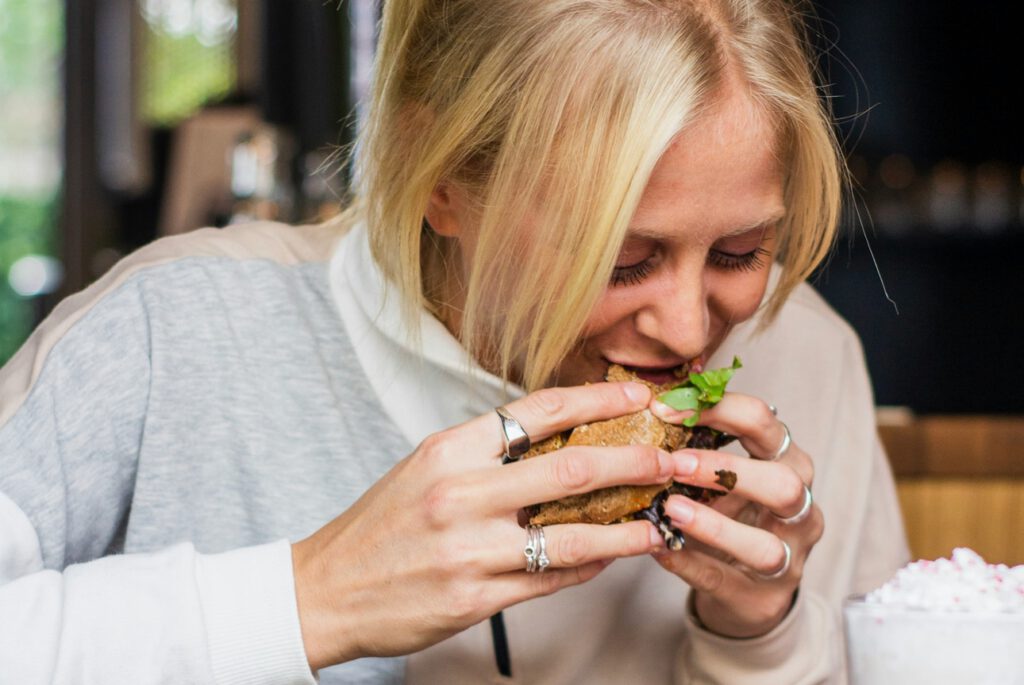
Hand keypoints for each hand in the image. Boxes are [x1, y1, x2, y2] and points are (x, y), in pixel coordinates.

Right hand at [292, 381, 697, 670]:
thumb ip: (486, 454)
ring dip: (628, 528)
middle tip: (672, 459)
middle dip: (635, 462)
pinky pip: (550, 579)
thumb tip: (558, 441)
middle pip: (572, 468)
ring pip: (573, 534)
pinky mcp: (474, 599)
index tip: (639, 400)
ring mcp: (469, 549)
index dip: (598, 401)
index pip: (538, 411)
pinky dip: (588, 566)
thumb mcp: (424, 469)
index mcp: (449, 450)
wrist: (325, 590)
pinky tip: (610, 557)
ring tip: (659, 522)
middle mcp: (461, 494)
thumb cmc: (380, 526)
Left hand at [650, 394, 822, 637]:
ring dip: (714, 525)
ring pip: (765, 546)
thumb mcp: (721, 476)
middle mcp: (799, 509)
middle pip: (783, 483)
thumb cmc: (729, 514)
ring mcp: (788, 559)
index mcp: (788, 463)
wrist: (745, 588)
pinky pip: (724, 581)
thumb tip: (649, 404)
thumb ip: (697, 445)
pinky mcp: (761, 599)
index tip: (665, 409)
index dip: (718, 409)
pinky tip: (659, 548)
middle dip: (727, 470)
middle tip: (675, 464)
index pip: (765, 423)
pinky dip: (689, 563)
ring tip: (670, 509)